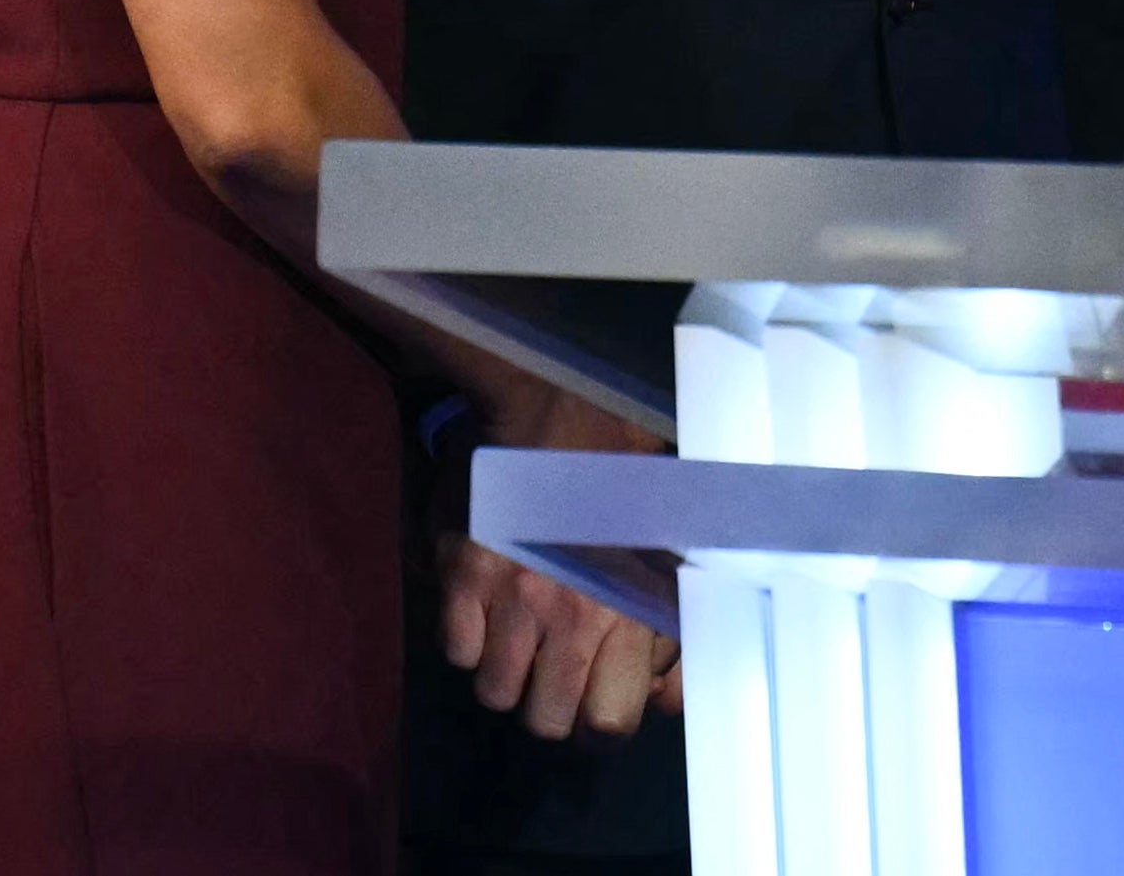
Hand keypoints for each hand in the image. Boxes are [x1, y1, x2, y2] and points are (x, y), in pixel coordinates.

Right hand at [446, 376, 684, 738]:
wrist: (549, 398)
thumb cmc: (620, 467)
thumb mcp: (664, 543)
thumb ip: (667, 621)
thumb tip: (664, 697)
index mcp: (628, 606)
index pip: (609, 725)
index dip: (600, 725)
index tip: (595, 702)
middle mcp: (571, 614)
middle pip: (545, 722)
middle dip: (548, 705)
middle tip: (551, 670)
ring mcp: (512, 598)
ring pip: (495, 692)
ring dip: (504, 673)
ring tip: (518, 635)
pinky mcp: (461, 577)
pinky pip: (456, 652)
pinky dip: (466, 640)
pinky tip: (483, 607)